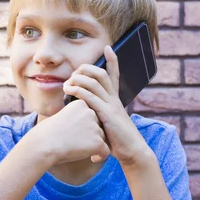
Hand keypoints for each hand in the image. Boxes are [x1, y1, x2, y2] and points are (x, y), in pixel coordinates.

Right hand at [28, 99, 110, 166]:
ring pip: (102, 137)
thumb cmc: (47, 133)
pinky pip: (106, 150)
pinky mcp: (97, 142)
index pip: (91, 115)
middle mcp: (90, 112)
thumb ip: (76, 117)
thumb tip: (85, 126)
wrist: (43, 145)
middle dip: (92, 135)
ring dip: (95, 145)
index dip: (87, 126)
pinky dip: (101, 156)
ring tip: (81, 150)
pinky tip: (92, 159)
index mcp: (81, 104)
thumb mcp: (62, 116)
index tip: (77, 134)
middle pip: (99, 125)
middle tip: (79, 144)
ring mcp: (95, 127)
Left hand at [62, 45, 150, 167]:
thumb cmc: (120, 142)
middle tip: (73, 73)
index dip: (113, 60)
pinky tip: (69, 91)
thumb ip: (99, 123)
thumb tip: (89, 128)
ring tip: (67, 84)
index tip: (108, 47)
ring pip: (94, 82)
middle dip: (86, 68)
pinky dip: (78, 91)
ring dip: (78, 79)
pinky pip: (91, 97)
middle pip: (102, 73)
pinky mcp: (107, 114)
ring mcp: (111, 105)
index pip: (115, 75)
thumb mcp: (108, 128)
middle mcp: (114, 99)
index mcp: (115, 100)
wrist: (132, 152)